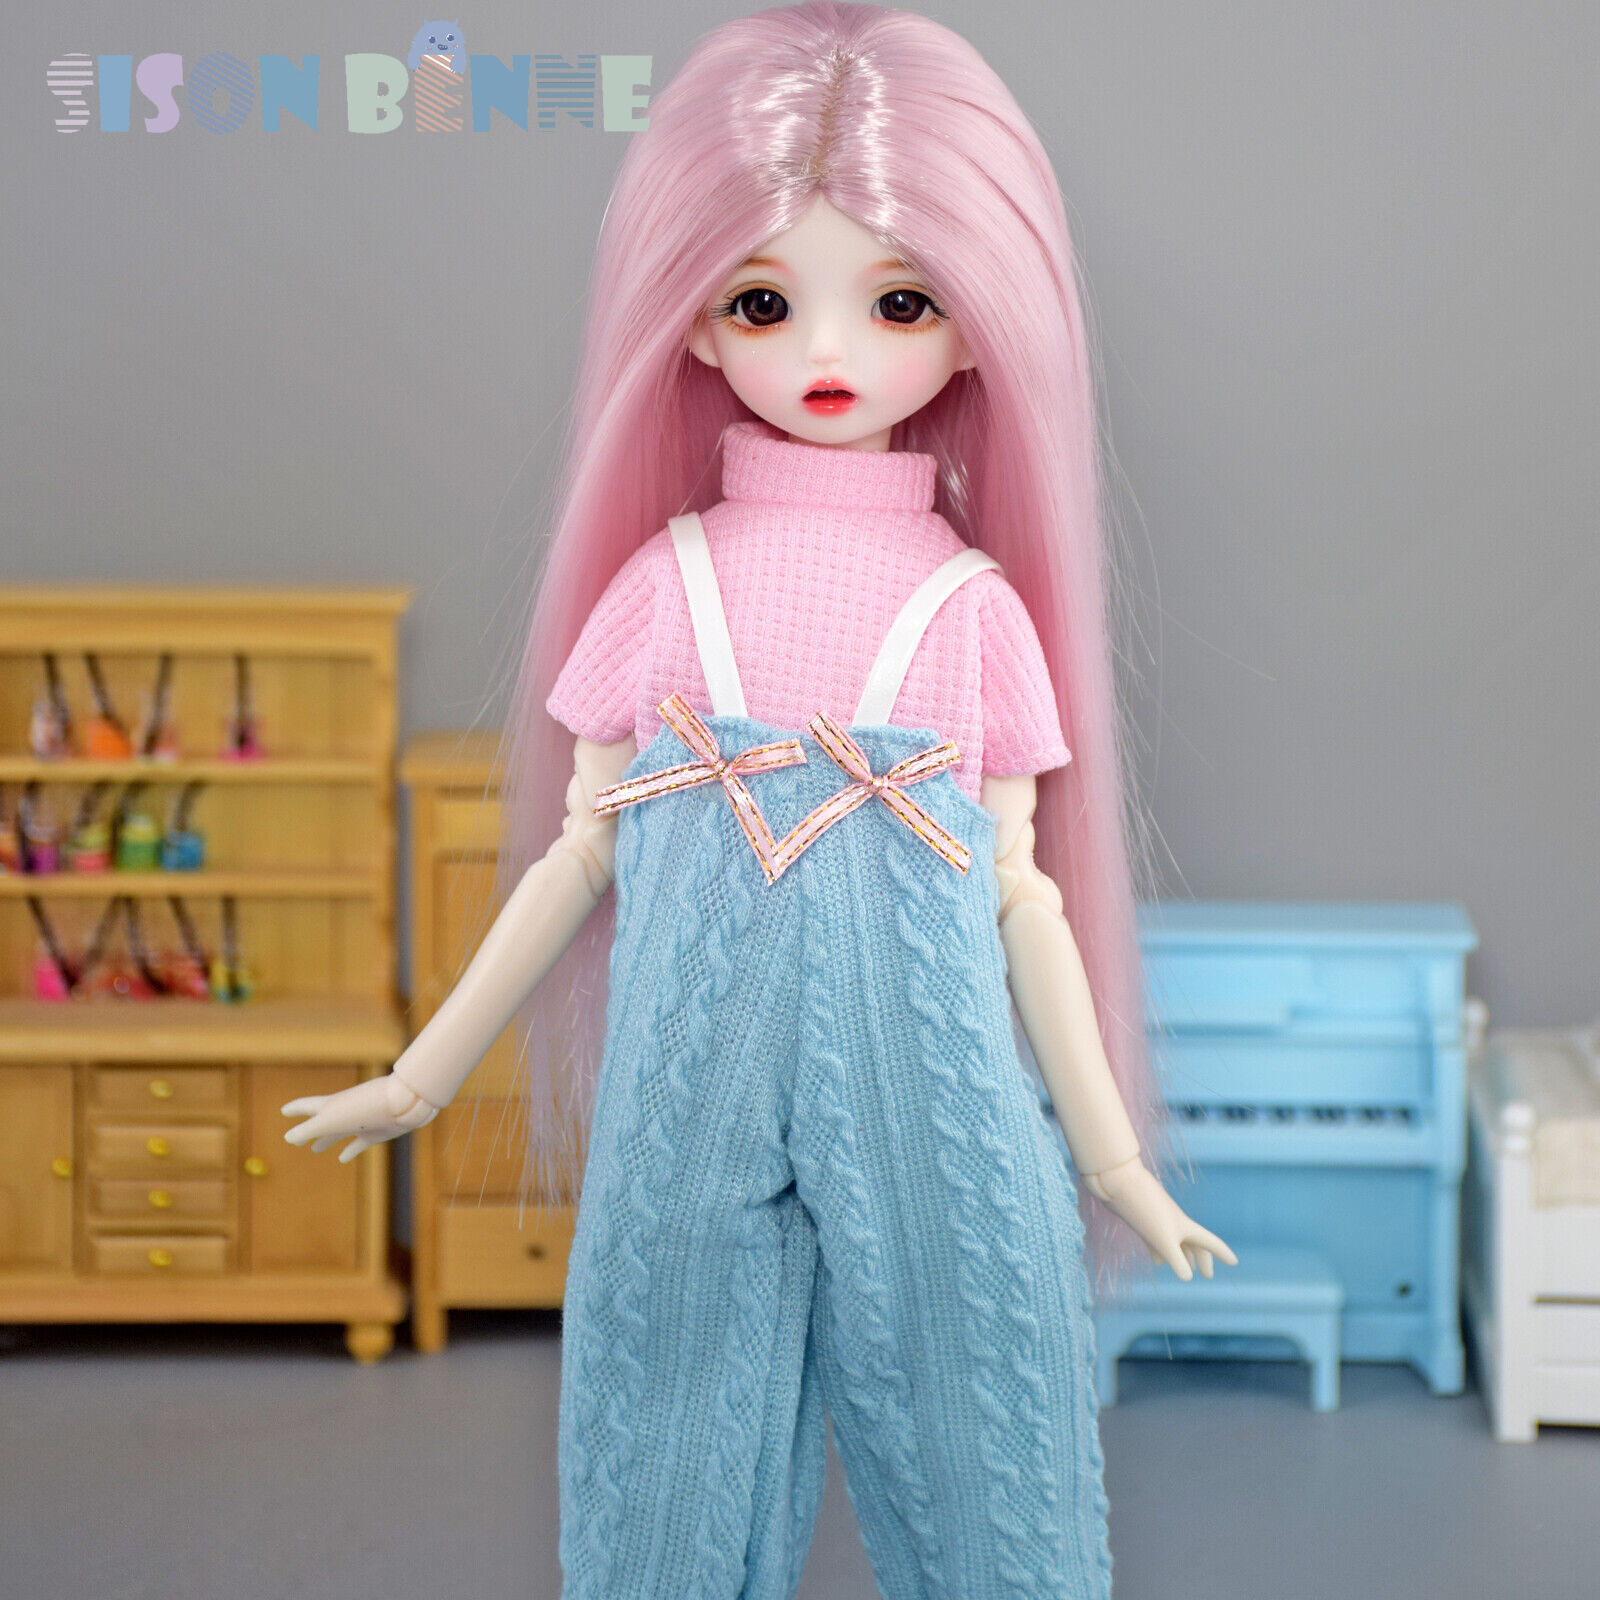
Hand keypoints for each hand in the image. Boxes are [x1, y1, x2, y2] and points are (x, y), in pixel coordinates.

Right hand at [281, 1073, 439, 1162]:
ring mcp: (360, 1122)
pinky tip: (343, 1158)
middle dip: (308, 1128)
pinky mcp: (376, 1133)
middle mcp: (345, 1112)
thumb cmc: (364, 1108)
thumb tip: (288, 1138)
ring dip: (327, 1140)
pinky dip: (349, 1150)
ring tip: (316, 1149)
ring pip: (339, 1132)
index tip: (283, 1111)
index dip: (295, 1109)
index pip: (306, 1106)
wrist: (404, 1103)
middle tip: (294, 1139)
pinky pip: (359, 1144)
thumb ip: (309, 1130)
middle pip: (321, 1121)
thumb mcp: (331, 1120)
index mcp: (331, 1105)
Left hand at [1082, 1156, 1237, 1280]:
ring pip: (1176, 1243)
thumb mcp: (1163, 1239)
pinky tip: (1156, 1262)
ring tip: (1187, 1270)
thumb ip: (1176, 1260)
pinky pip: (1156, 1240)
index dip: (1222, 1253)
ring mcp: (1158, 1220)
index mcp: (1185, 1226)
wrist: (1118, 1183)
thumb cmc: (1145, 1211)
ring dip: (1183, 1257)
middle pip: (1194, 1244)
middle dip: (1202, 1260)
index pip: (1210, 1242)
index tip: (1234, 1263)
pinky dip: (1160, 1252)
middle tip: (1208, 1275)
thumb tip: (1187, 1278)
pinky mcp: (1143, 1221)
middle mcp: (1175, 1222)